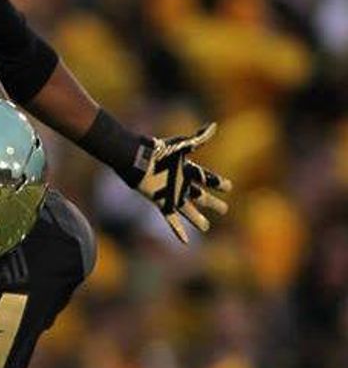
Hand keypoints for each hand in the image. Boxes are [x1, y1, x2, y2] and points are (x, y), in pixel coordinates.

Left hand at [129, 123, 231, 242]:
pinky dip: (178, 230)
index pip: (207, 178)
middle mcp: (181, 183)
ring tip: (205, 228)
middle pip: (201, 196)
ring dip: (197, 219)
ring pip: (188, 210)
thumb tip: (214, 126)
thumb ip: (199, 138)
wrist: (137, 159)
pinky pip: (171, 219)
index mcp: (187, 170)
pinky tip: (185, 241)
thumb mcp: (182, 145)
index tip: (229, 187)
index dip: (218, 183)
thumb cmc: (159, 151)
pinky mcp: (161, 202)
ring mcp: (171, 194)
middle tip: (224, 209)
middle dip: (213, 203)